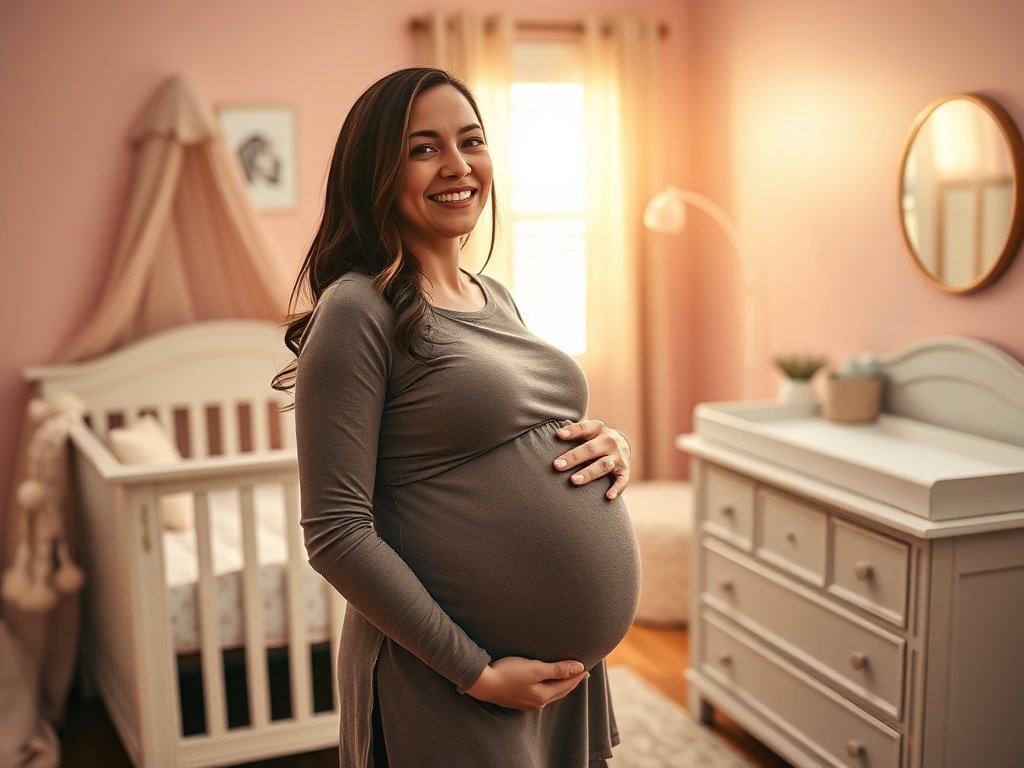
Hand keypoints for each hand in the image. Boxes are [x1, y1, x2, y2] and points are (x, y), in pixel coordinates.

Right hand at [465, 657, 588, 710]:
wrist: (483, 683)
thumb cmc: (508, 672)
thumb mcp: (535, 668)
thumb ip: (557, 669)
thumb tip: (579, 668)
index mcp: (544, 695)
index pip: (567, 684)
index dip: (578, 674)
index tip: (587, 666)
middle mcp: (538, 702)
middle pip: (561, 691)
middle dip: (572, 681)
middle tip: (582, 672)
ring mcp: (528, 703)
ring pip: (551, 694)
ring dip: (561, 685)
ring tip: (568, 677)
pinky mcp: (519, 700)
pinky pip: (541, 694)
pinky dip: (549, 688)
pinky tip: (547, 684)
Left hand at [553, 419, 630, 499]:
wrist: (622, 444)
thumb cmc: (593, 440)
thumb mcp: (586, 432)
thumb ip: (572, 432)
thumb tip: (552, 434)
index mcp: (598, 428)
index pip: (584, 428)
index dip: (572, 431)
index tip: (559, 435)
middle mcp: (609, 441)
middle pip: (590, 449)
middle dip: (573, 457)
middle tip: (557, 465)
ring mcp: (618, 456)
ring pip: (603, 465)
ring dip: (589, 473)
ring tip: (574, 480)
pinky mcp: (625, 470)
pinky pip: (622, 480)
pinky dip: (617, 489)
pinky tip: (608, 496)